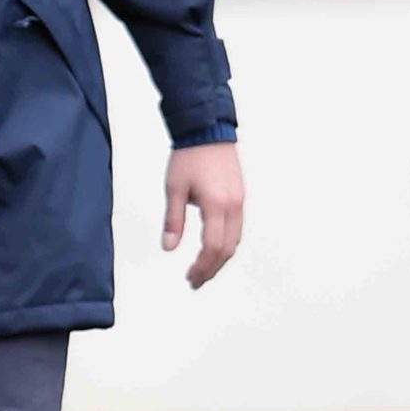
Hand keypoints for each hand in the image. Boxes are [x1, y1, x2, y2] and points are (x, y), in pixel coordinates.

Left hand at [163, 142, 243, 288]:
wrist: (208, 130)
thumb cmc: (190, 155)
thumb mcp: (174, 188)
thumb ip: (173, 220)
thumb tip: (169, 247)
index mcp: (216, 204)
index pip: (212, 247)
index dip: (202, 267)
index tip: (190, 277)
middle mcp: (233, 205)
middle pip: (227, 249)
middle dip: (212, 269)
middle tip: (196, 280)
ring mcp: (240, 200)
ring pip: (235, 240)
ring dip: (220, 258)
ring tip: (204, 268)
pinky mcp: (240, 196)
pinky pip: (238, 227)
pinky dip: (227, 243)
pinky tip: (214, 247)